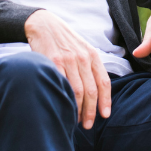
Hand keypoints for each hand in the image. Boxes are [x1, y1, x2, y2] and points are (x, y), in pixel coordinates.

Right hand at [25, 10, 111, 128]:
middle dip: (91, 111)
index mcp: (92, 55)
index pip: (103, 82)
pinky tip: (64, 108)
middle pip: (91, 90)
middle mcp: (82, 58)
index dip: (106, 101)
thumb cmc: (64, 40)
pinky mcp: (53, 63)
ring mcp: (68, 61)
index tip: (105, 115)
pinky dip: (64, 100)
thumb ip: (89, 66)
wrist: (44, 25)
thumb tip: (96, 90)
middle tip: (88, 125)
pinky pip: (62, 86)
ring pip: (77, 91)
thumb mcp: (82, 48)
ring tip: (76, 120)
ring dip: (78, 110)